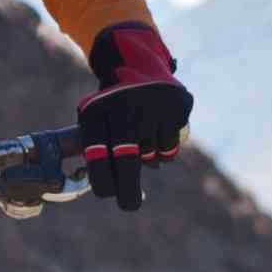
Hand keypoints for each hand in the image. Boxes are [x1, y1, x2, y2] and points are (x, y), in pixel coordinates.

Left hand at [77, 24, 190, 213]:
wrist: (136, 65)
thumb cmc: (111, 108)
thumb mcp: (95, 123)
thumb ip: (100, 155)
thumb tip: (113, 191)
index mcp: (96, 112)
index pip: (98, 156)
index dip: (103, 180)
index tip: (108, 193)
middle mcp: (124, 106)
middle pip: (127, 160)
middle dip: (128, 190)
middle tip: (129, 206)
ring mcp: (152, 105)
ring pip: (150, 154)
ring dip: (147, 157)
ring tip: (141, 137)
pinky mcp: (176, 106)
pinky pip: (169, 147)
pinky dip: (164, 149)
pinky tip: (157, 130)